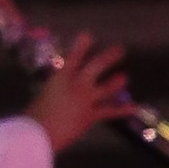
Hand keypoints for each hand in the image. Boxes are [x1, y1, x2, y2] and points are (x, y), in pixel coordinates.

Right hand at [29, 33, 128, 153]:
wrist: (41, 132)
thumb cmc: (34, 115)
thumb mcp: (42, 97)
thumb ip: (53, 94)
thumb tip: (58, 97)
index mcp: (60, 78)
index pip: (73, 57)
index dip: (81, 45)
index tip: (88, 35)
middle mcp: (77, 85)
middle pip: (96, 67)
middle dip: (109, 57)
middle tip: (119, 50)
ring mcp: (86, 99)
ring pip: (106, 87)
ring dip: (117, 82)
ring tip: (125, 77)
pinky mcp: (92, 115)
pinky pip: (110, 111)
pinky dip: (122, 110)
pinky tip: (134, 107)